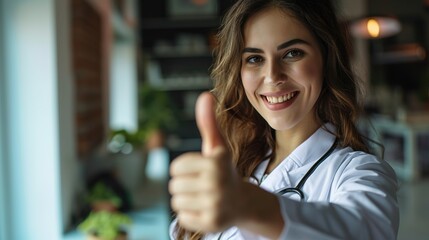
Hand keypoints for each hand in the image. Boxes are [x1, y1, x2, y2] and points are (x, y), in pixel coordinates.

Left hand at [169, 92, 240, 232]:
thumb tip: (205, 96)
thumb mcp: (217, 147)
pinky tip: (205, 209)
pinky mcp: (211, 223)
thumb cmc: (224, 171)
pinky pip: (182, 217)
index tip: (201, 170)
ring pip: (176, 202)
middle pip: (174, 185)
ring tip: (203, 197)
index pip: (175, 167)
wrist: (242, 202)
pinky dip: (190, 215)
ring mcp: (214, 204)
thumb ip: (208, 123)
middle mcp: (217, 183)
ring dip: (186, 200)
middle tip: (203, 185)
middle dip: (185, 184)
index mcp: (216, 162)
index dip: (184, 168)